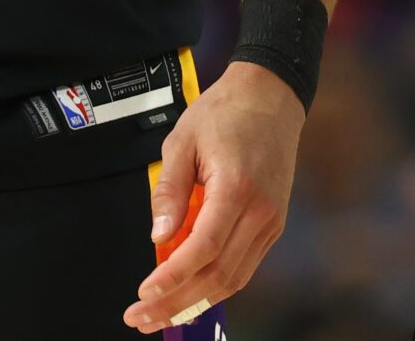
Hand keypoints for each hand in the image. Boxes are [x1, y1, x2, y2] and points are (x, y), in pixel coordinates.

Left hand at [122, 62, 302, 332]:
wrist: (271, 96)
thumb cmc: (226, 112)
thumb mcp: (182, 140)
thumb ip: (168, 190)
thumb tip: (158, 237)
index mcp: (236, 188)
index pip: (203, 249)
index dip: (172, 277)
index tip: (144, 293)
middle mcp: (260, 212)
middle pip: (218, 276)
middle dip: (177, 302)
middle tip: (141, 317)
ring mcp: (271, 221)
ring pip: (234, 279)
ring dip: (195, 302)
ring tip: (159, 315)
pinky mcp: (273, 224)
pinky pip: (244, 267)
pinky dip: (216, 286)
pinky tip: (189, 294)